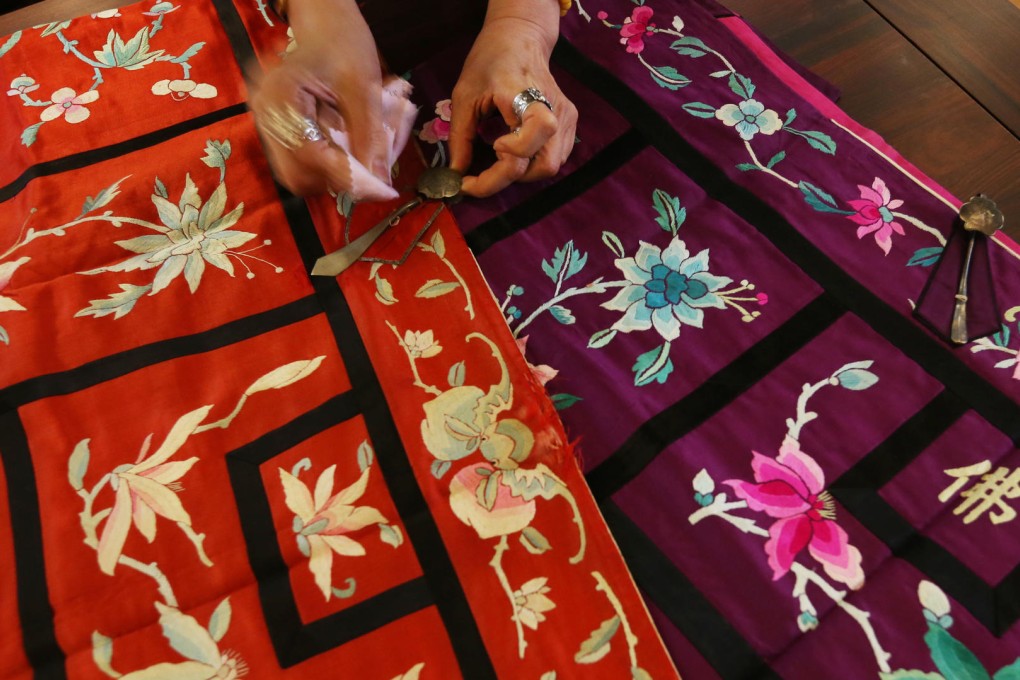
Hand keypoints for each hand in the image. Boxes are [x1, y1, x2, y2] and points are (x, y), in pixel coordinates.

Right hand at [249, 0, 390, 196]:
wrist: (324, 25)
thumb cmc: (343, 45)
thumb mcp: (364, 88)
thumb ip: (371, 137)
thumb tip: (381, 185)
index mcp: (281, 98)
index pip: (311, 155)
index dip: (349, 178)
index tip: (383, 190)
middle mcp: (266, 117)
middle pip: (298, 175)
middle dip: (338, 180)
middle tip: (370, 169)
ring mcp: (269, 127)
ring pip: (298, 176)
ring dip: (332, 176)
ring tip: (358, 156)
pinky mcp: (279, 133)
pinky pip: (300, 164)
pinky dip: (327, 166)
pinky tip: (345, 147)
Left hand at [448, 10, 577, 197]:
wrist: (520, 36)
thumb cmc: (489, 61)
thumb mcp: (464, 96)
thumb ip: (460, 137)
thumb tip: (456, 173)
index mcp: (523, 97)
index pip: (521, 151)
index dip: (494, 175)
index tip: (468, 180)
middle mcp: (553, 109)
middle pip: (543, 165)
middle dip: (509, 178)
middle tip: (483, 174)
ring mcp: (566, 116)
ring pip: (551, 166)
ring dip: (522, 173)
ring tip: (499, 160)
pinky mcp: (570, 120)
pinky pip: (556, 156)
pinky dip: (533, 163)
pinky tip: (515, 151)